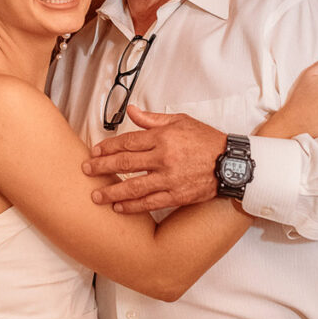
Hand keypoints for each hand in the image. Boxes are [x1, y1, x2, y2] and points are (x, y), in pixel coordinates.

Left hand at [82, 105, 225, 213]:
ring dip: (112, 192)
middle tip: (86, 171)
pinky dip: (132, 206)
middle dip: (102, 168)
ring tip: (96, 196)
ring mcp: (170, 179)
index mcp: (163, 138)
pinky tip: (119, 208)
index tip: (95, 151)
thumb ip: (152, 119)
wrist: (231, 162)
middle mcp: (163, 158)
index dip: (108, 147)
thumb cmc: (206, 139)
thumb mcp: (180, 121)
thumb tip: (131, 111)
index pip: (128, 142)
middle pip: (125, 164)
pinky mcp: (177, 196)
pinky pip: (150, 203)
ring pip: (133, 187)